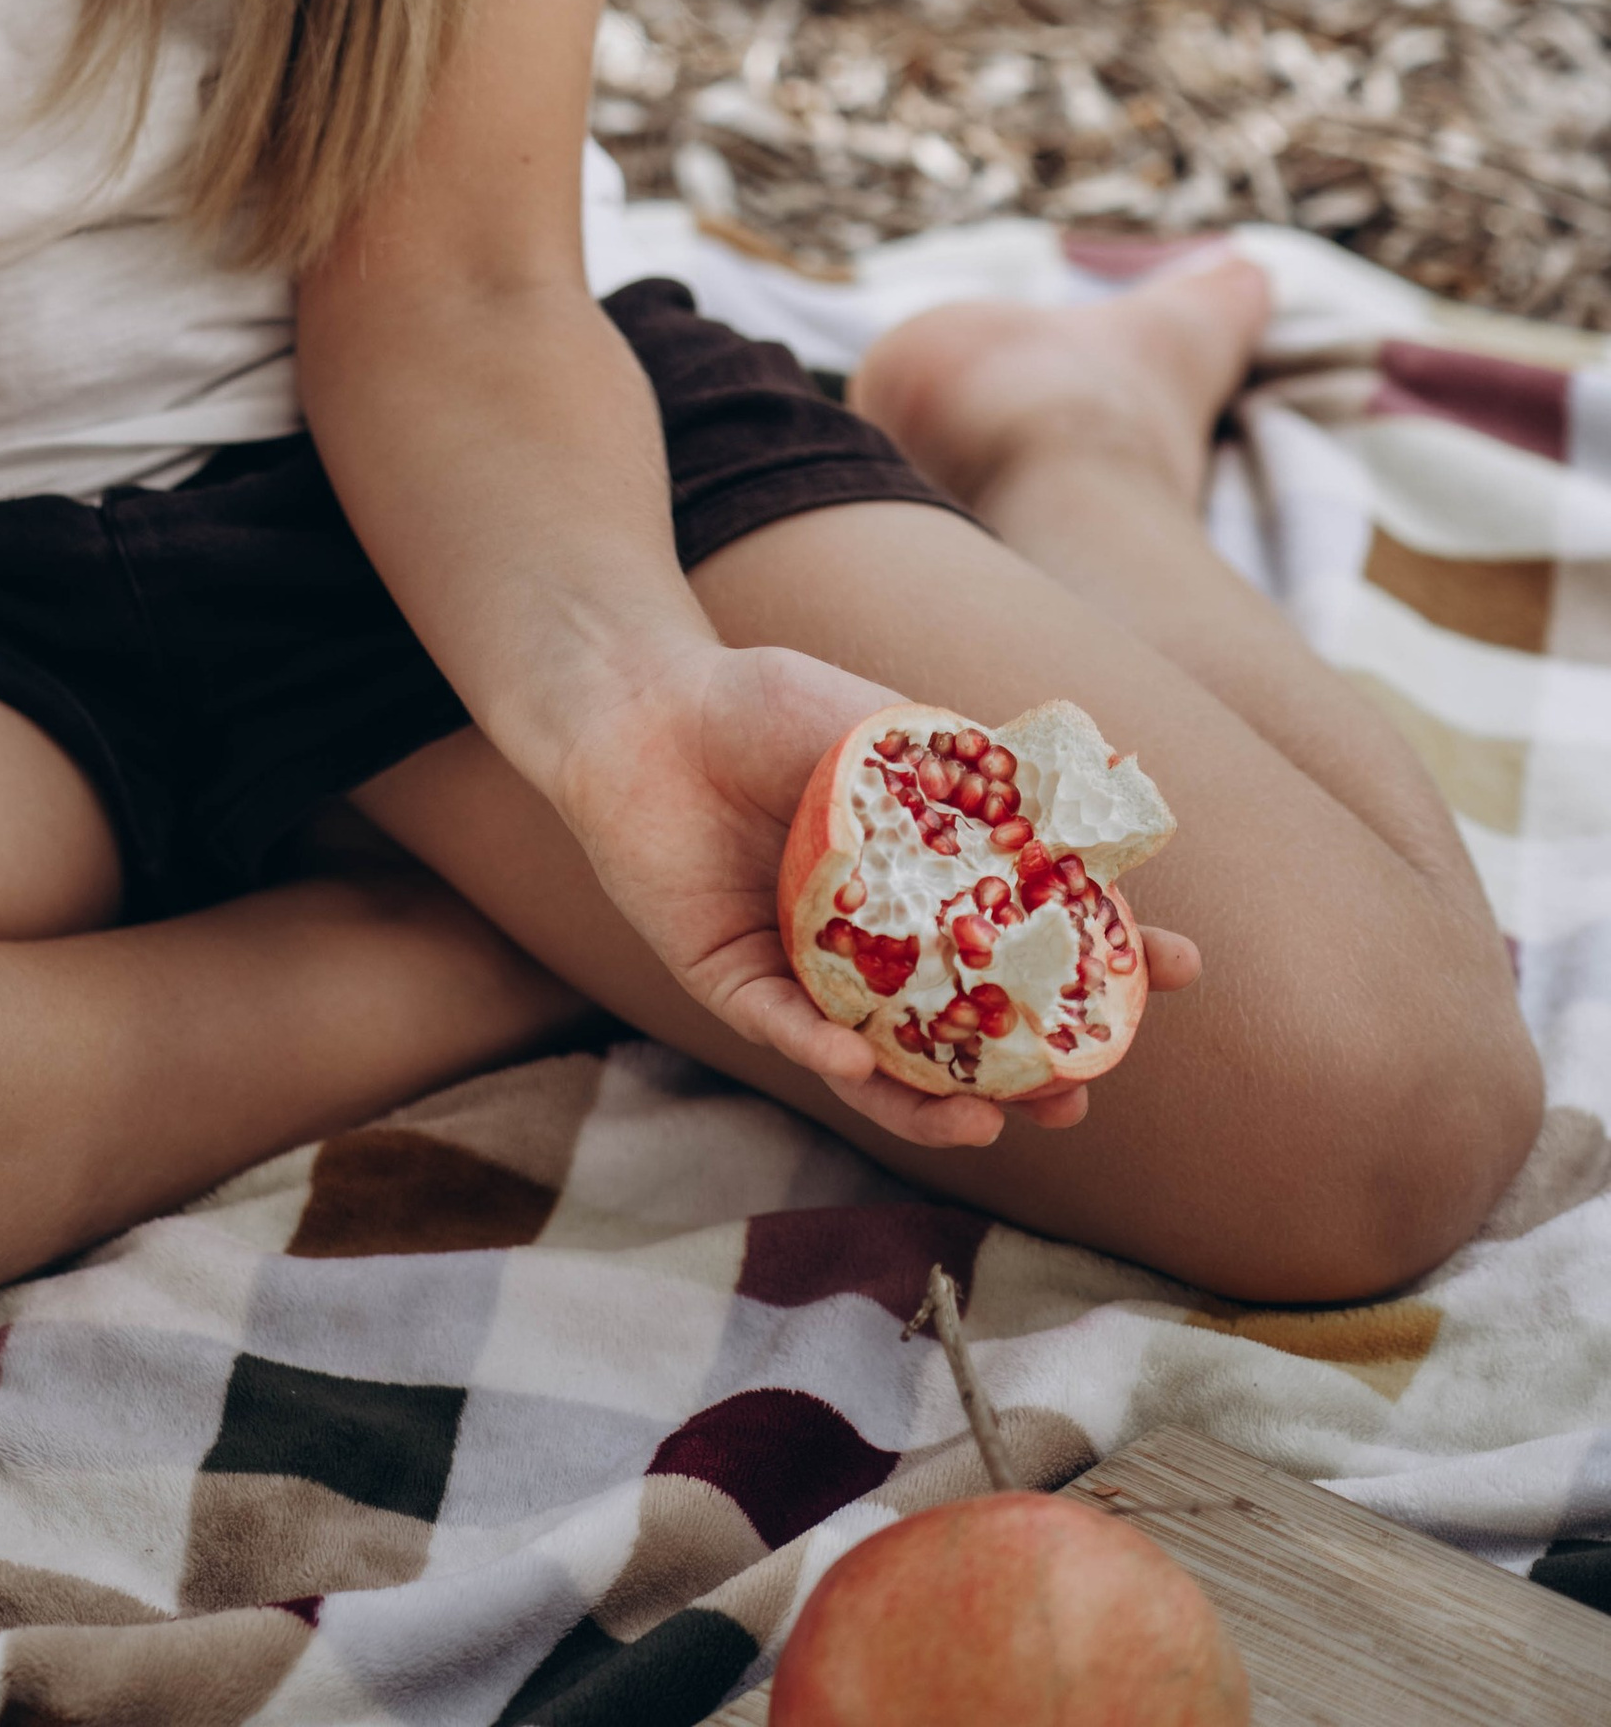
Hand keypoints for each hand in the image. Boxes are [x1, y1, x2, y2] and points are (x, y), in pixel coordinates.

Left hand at [551, 641, 1200, 1149]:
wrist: (647, 704)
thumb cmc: (766, 704)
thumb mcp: (888, 726)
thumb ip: (971, 766)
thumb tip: (1098, 783)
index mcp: (926, 883)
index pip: (1032, 934)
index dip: (1105, 958)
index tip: (1180, 971)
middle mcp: (874, 945)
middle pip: (966, 1029)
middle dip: (1028, 1072)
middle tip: (1080, 1095)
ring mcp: (805, 972)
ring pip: (879, 1062)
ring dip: (934, 1102)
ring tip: (990, 1123)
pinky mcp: (731, 982)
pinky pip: (781, 1030)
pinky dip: (820, 1050)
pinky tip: (855, 1060)